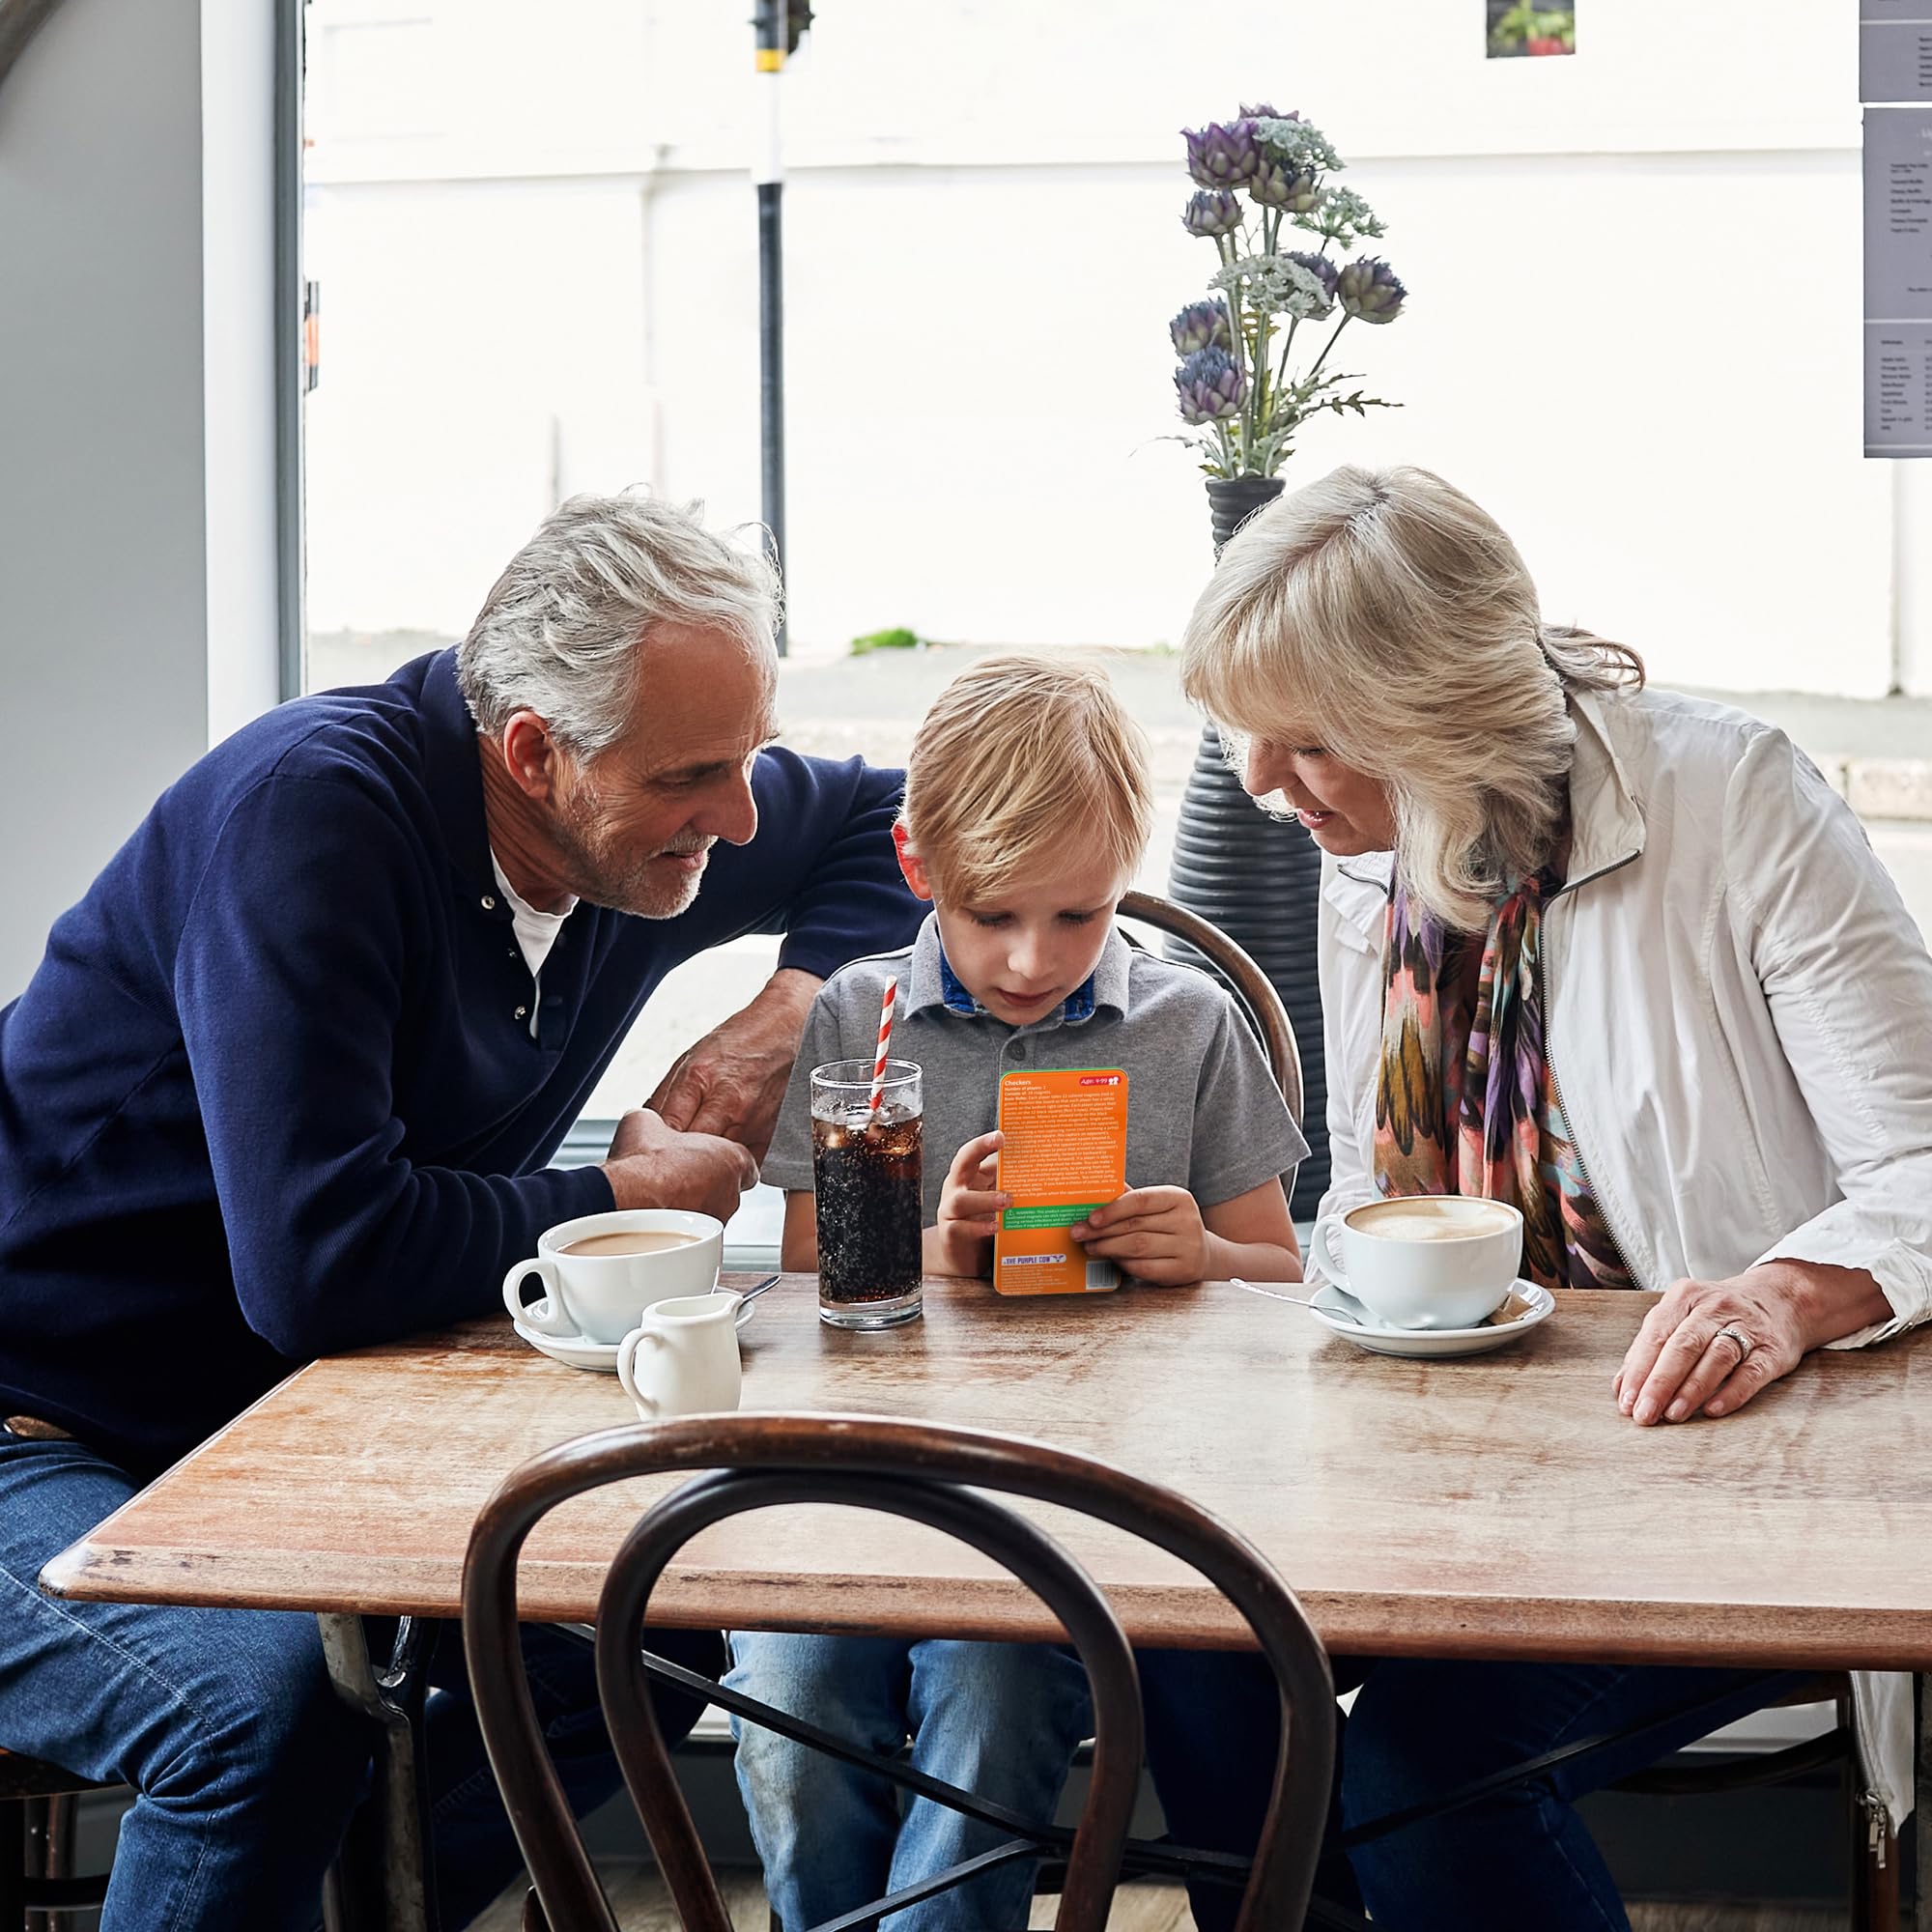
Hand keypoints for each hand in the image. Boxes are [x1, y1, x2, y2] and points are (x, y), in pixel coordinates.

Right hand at [603, 1108, 757, 1223]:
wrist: (628, 1200)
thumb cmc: (645, 1163)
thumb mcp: (647, 1120)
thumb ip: (658, 1120)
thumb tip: (646, 1120)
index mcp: (732, 1158)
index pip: (741, 1159)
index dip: (718, 1158)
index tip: (697, 1157)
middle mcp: (732, 1193)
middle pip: (725, 1187)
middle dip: (703, 1182)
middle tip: (676, 1176)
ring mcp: (717, 1220)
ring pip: (710, 1211)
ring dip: (692, 1206)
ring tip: (663, 1197)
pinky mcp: (700, 1243)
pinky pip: (694, 1233)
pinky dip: (680, 1227)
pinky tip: (658, 1217)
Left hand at [645, 968, 820, 1161]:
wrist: (783, 1030)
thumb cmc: (735, 1042)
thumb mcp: (689, 1059)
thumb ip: (664, 1096)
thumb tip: (641, 1129)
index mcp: (698, 1078)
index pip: (666, 1129)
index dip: (653, 1145)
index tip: (648, 1154)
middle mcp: (727, 1102)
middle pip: (692, 1152)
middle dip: (677, 1162)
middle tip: (668, 1168)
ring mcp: (752, 1120)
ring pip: (719, 1164)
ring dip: (705, 1170)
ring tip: (696, 1168)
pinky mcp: (771, 1133)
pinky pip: (747, 1166)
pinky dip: (734, 1169)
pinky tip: (725, 1164)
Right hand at [928, 1130, 1006, 1277]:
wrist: (964, 1256)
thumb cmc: (983, 1219)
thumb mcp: (994, 1196)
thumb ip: (1007, 1182)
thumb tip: (1038, 1165)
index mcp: (967, 1176)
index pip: (973, 1153)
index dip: (984, 1142)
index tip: (1002, 1135)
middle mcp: (955, 1189)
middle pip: (960, 1164)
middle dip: (978, 1149)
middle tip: (1000, 1145)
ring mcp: (950, 1211)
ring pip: (962, 1200)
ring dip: (986, 1199)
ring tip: (1008, 1200)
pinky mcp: (950, 1234)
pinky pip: (962, 1228)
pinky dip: (979, 1227)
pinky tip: (996, 1227)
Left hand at [1070, 1186, 1209, 1287]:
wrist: (1202, 1253)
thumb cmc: (1169, 1224)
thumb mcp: (1157, 1206)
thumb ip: (1131, 1198)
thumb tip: (1096, 1189)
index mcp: (1178, 1198)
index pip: (1141, 1200)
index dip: (1113, 1209)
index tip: (1090, 1218)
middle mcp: (1187, 1220)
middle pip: (1135, 1226)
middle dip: (1101, 1231)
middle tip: (1079, 1233)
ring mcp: (1188, 1247)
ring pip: (1138, 1247)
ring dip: (1108, 1247)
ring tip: (1090, 1246)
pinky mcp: (1183, 1270)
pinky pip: (1145, 1267)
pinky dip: (1123, 1263)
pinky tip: (1111, 1258)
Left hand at [1613, 1259, 1889, 1424]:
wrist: (1782, 1300)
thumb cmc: (1718, 1317)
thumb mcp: (1684, 1318)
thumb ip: (1653, 1347)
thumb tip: (1622, 1387)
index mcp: (1684, 1297)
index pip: (1655, 1335)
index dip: (1639, 1370)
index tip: (1626, 1402)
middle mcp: (1714, 1307)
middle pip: (1682, 1345)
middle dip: (1659, 1382)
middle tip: (1644, 1414)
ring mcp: (1746, 1326)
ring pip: (1715, 1357)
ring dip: (1692, 1389)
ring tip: (1673, 1415)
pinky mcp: (1772, 1349)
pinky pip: (1751, 1371)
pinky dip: (1732, 1391)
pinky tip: (1713, 1410)